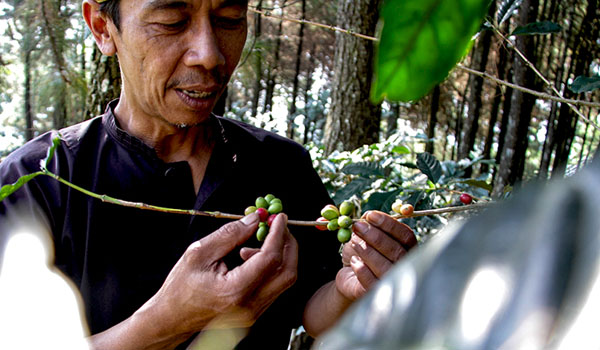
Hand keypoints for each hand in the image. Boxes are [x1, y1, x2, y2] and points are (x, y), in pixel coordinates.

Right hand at [145, 212, 297, 336]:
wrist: (170, 319)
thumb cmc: (179, 288)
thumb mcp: (199, 253)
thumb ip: (230, 234)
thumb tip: (254, 219)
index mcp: (235, 290)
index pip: (270, 258)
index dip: (278, 234)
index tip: (278, 217)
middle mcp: (250, 306)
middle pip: (287, 272)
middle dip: (287, 244)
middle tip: (277, 225)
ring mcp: (254, 313)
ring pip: (283, 280)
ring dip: (279, 255)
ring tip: (255, 241)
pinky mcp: (254, 313)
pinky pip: (273, 286)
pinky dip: (271, 267)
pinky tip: (251, 256)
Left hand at [336, 210, 415, 299]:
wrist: (349, 276)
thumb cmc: (361, 253)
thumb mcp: (364, 235)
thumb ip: (368, 225)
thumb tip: (367, 217)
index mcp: (406, 248)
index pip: (405, 235)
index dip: (388, 224)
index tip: (370, 215)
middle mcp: (405, 265)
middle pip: (396, 250)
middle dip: (375, 236)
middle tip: (358, 227)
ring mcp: (394, 282)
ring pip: (386, 267)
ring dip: (368, 252)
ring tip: (353, 243)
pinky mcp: (378, 293)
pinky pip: (373, 283)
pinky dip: (362, 271)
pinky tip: (354, 261)